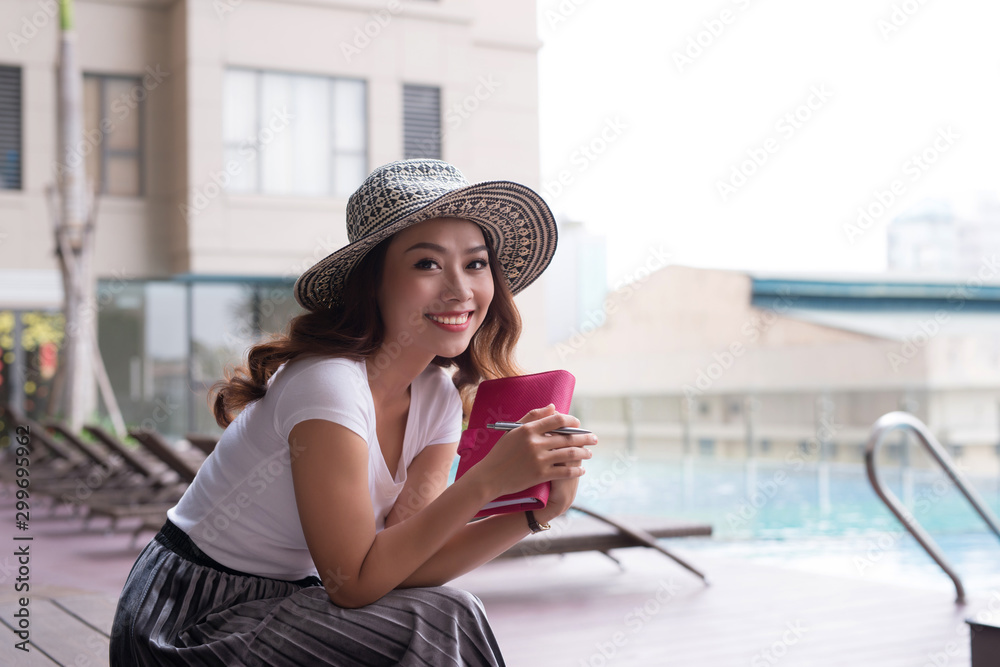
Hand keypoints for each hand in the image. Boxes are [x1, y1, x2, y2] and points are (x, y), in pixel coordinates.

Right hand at [473, 404, 595, 517]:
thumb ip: (533, 417)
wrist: (490, 477)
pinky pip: (565, 471)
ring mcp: (539, 459)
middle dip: (585, 437)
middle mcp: (535, 443)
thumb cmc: (501, 452)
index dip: (572, 420)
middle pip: (568, 437)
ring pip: (570, 454)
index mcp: (528, 429)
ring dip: (584, 453)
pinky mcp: (541, 475)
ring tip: (589, 453)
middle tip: (595, 439)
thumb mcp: (513, 431)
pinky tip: (581, 470)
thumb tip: (553, 407)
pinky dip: (576, 470)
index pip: (557, 420)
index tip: (579, 424)